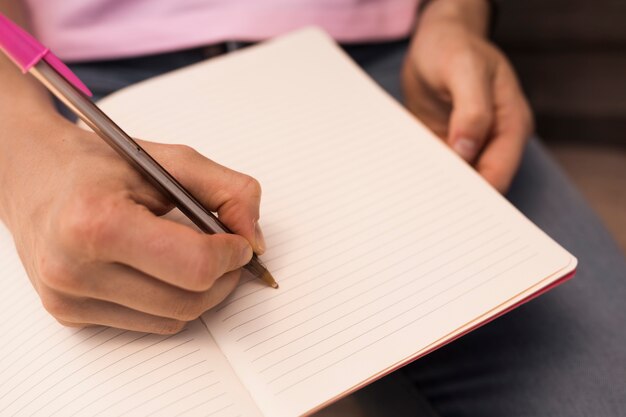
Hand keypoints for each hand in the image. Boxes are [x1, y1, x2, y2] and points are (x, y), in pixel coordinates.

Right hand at [0, 116, 265, 333]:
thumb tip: (255, 241)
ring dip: (200, 292)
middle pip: (189, 301)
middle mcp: (74, 269)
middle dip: (223, 277)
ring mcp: (68, 299)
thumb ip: (228, 190)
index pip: (194, 265)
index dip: (232, 254)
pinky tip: (161, 269)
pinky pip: (150, 324)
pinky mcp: (69, 315)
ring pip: (174, 319)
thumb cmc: (98, 165)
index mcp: (96, 223)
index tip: (240, 241)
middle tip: (228, 250)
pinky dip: (171, 301)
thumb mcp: (169, 160)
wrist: (31, 174)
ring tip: (194, 255)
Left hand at [402, 0, 533, 192]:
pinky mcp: (447, 144)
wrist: (436, 39)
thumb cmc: (454, 46)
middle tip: (426, 211)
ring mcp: (470, 144)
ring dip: (438, 189)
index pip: (499, 173)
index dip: (478, 194)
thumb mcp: (464, 68)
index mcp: (511, 125)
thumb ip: (472, 109)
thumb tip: (467, 149)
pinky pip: (438, 169)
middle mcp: (494, 140)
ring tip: (412, 200)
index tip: (449, 207)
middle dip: (457, 198)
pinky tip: (407, 184)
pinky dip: (425, 176)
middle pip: (480, 184)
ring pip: (457, 180)